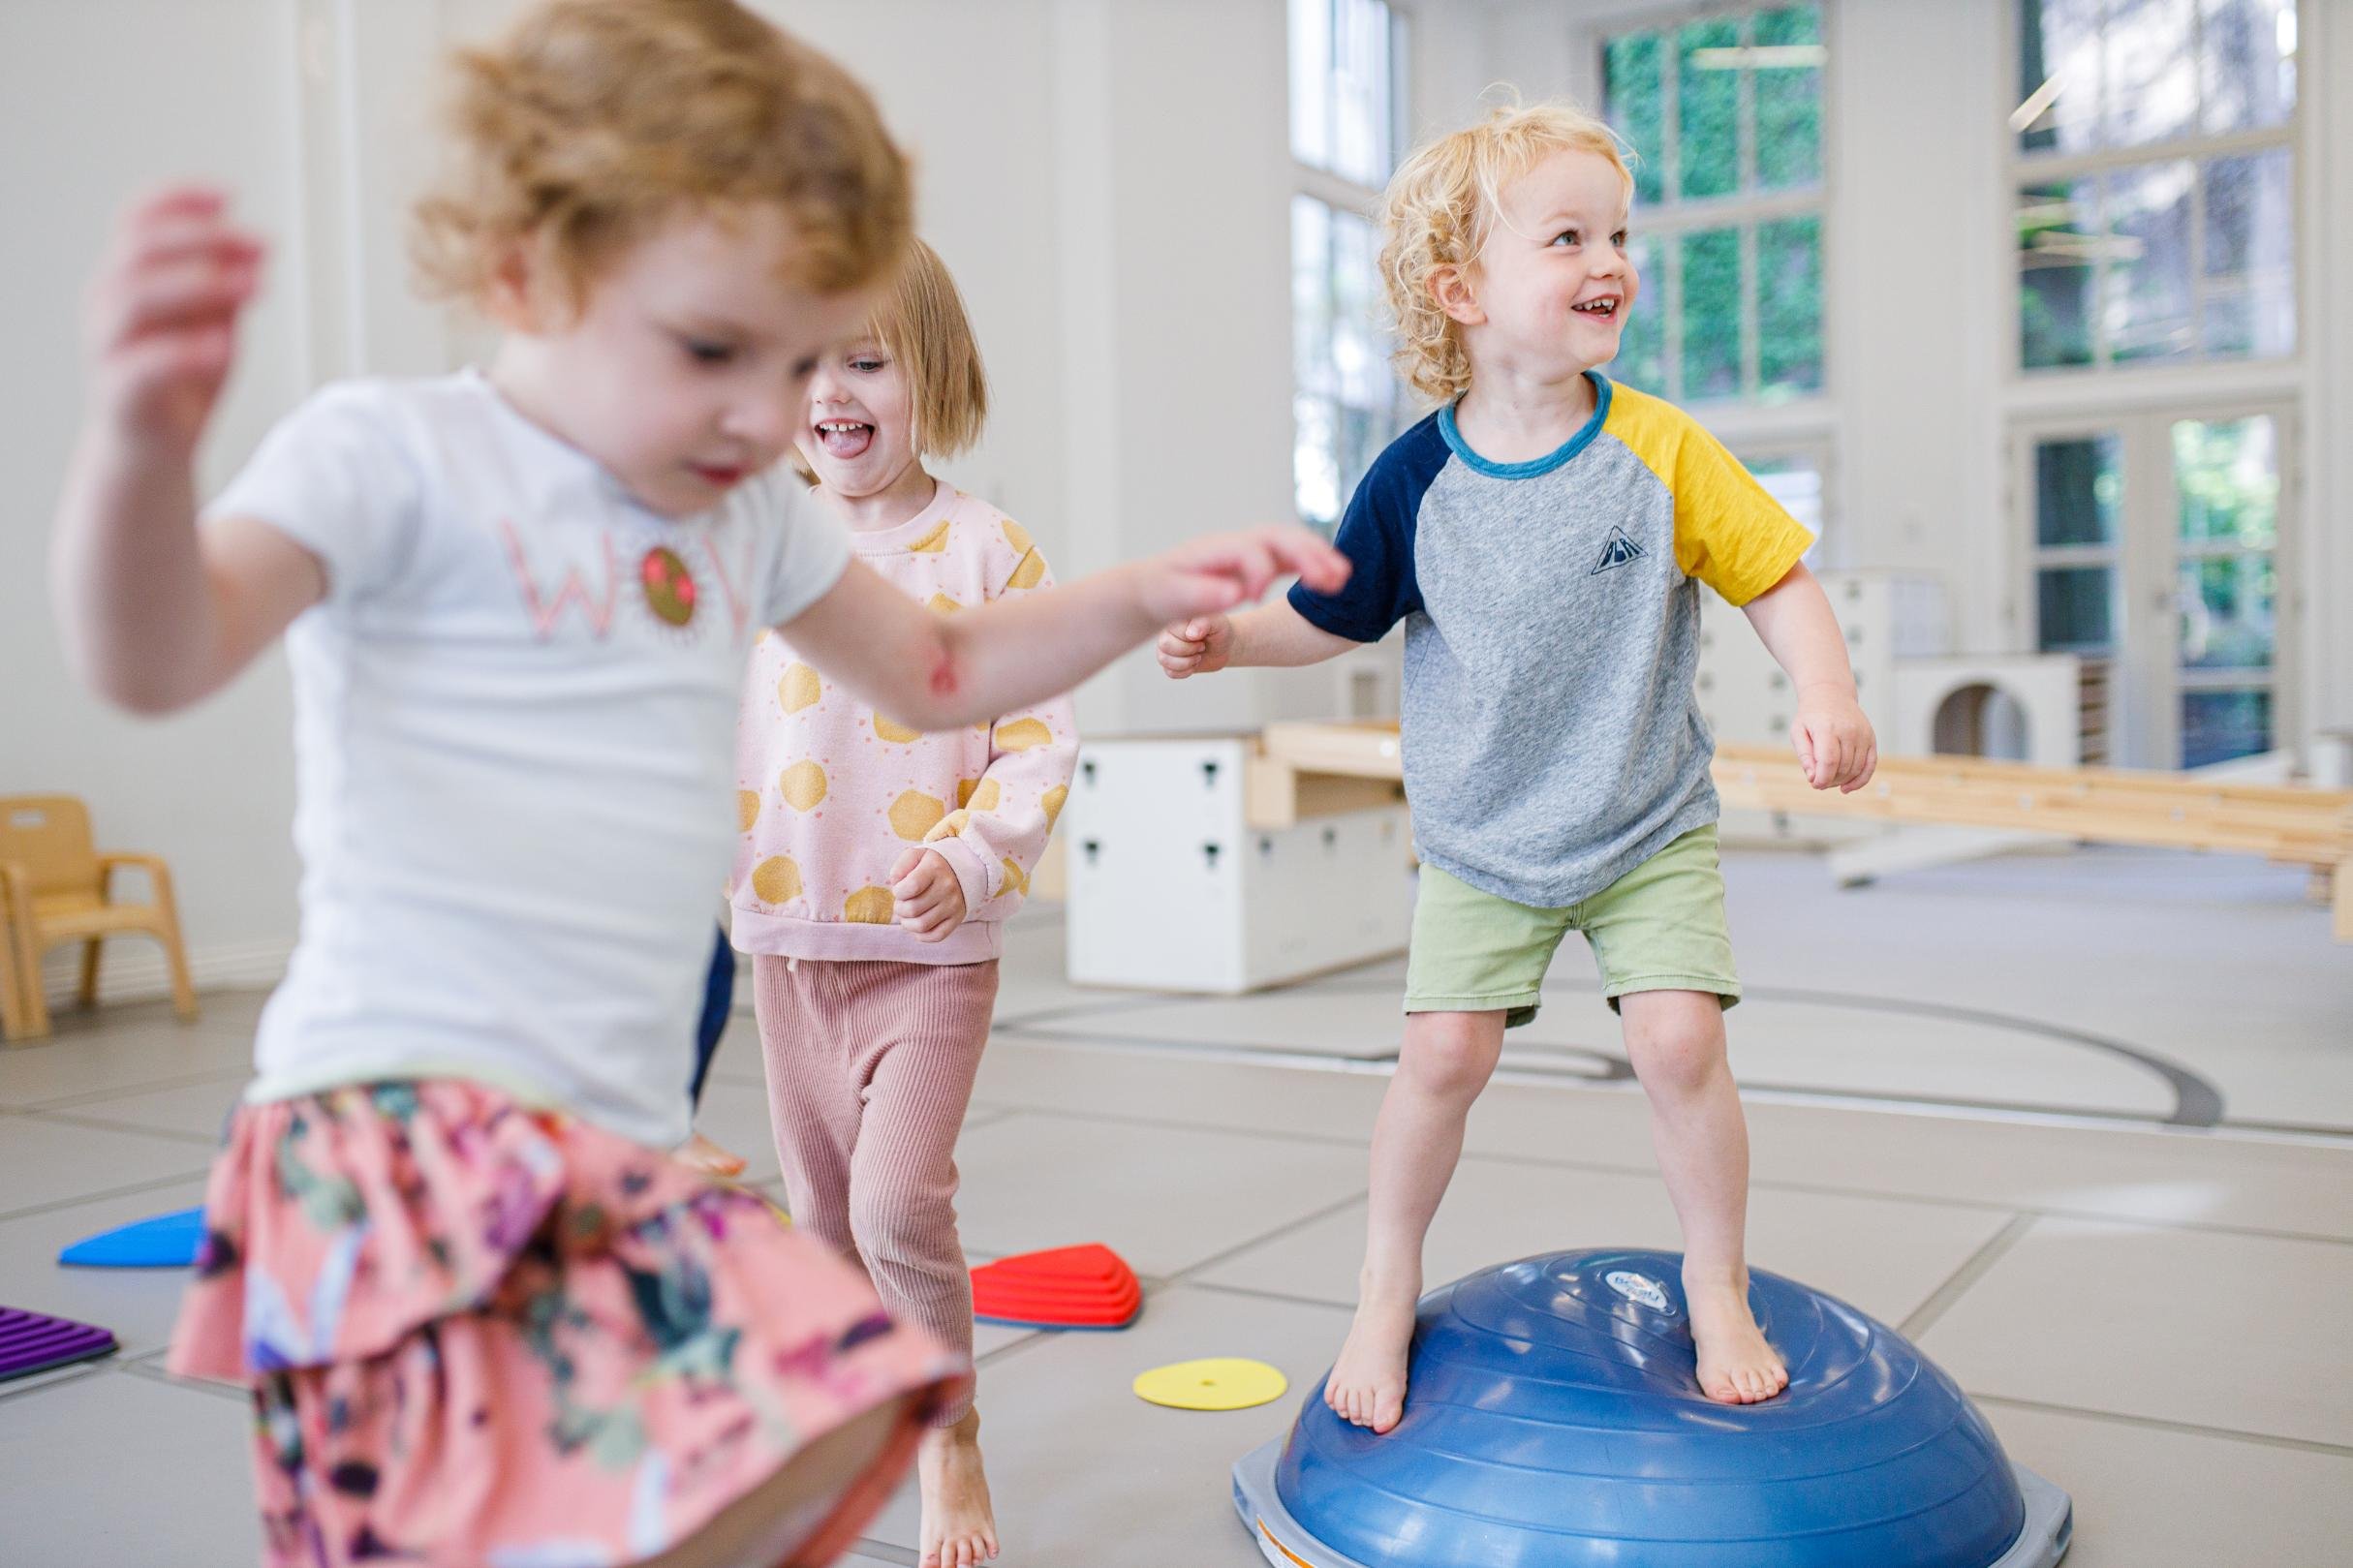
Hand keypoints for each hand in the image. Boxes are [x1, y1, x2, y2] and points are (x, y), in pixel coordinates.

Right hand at [85, 187, 265, 456]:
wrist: (153, 451)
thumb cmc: (181, 381)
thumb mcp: (214, 322)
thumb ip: (228, 287)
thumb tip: (256, 250)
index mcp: (127, 278)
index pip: (139, 220)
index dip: (180, 200)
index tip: (230, 195)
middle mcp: (107, 304)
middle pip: (141, 249)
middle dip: (205, 239)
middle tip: (262, 245)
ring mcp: (106, 347)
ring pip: (136, 297)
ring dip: (201, 284)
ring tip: (257, 286)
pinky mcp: (118, 393)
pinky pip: (144, 364)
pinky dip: (186, 350)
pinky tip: (227, 344)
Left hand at [890, 847, 966, 941]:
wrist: (962, 869)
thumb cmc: (931, 864)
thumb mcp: (915, 855)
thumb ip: (899, 867)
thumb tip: (894, 885)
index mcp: (935, 868)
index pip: (910, 887)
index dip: (898, 892)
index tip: (899, 889)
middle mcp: (947, 887)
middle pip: (912, 909)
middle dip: (899, 908)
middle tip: (902, 902)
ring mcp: (954, 905)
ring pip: (921, 926)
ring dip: (907, 923)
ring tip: (908, 914)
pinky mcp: (957, 919)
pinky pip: (936, 936)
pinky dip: (921, 935)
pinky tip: (917, 924)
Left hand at [1137, 526, 1349, 626]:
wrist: (1156, 583)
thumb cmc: (1163, 590)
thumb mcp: (1172, 596)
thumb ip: (1202, 595)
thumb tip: (1236, 595)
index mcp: (1216, 549)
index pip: (1248, 550)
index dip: (1257, 572)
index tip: (1254, 600)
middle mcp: (1238, 543)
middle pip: (1279, 538)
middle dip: (1306, 555)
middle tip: (1330, 579)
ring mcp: (1252, 549)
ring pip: (1292, 543)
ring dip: (1319, 557)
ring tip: (1344, 577)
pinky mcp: (1261, 560)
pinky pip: (1293, 555)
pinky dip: (1315, 563)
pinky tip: (1336, 579)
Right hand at [1157, 614, 1233, 678]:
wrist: (1224, 647)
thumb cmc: (1219, 631)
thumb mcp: (1217, 623)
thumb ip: (1204, 623)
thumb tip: (1190, 634)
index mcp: (1176, 618)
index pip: (1174, 631)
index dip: (1191, 639)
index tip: (1203, 637)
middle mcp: (1167, 632)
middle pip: (1165, 645)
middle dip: (1188, 650)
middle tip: (1201, 647)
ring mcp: (1166, 648)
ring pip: (1164, 660)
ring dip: (1186, 662)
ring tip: (1198, 656)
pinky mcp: (1169, 663)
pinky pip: (1170, 672)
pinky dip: (1185, 672)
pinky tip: (1194, 665)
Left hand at [1791, 688, 1876, 792]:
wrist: (1831, 694)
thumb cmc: (1811, 716)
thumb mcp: (1798, 732)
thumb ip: (1804, 756)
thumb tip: (1813, 778)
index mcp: (1828, 728)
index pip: (1829, 761)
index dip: (1823, 779)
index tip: (1815, 784)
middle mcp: (1848, 731)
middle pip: (1843, 767)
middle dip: (1830, 780)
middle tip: (1819, 781)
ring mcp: (1862, 734)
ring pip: (1856, 769)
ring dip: (1842, 780)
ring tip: (1829, 779)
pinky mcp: (1871, 738)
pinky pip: (1870, 765)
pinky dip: (1861, 780)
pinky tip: (1848, 788)